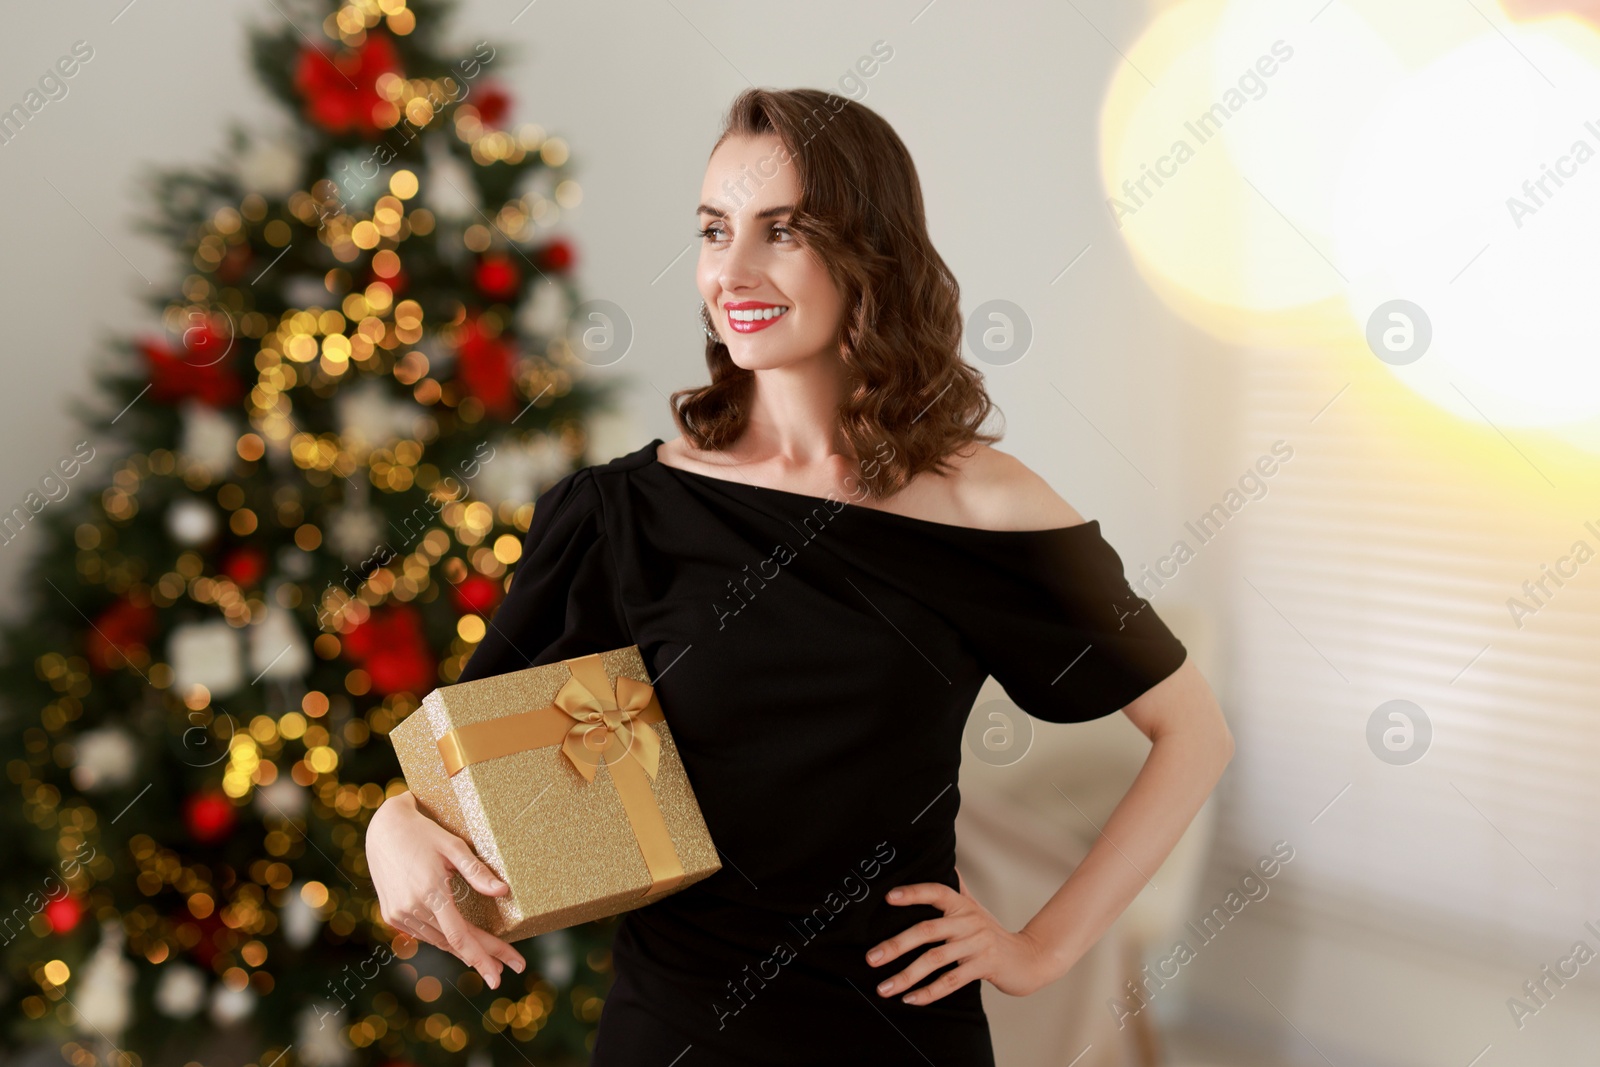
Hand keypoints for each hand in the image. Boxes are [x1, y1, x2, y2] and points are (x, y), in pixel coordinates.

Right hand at [366, 791, 524, 988]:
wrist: (383, 828)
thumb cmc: (423, 832)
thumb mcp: (453, 846)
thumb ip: (477, 872)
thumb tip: (503, 892)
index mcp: (430, 892)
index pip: (460, 936)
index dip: (482, 957)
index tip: (498, 976)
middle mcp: (411, 908)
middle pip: (453, 943)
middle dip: (481, 957)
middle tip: (506, 971)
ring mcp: (398, 914)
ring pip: (437, 940)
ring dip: (463, 951)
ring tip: (489, 960)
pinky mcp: (391, 914)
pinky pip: (423, 933)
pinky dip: (443, 940)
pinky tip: (459, 944)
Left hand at [865, 868, 1059, 1004]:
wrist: (1028, 958)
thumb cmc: (992, 933)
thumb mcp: (974, 908)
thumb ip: (957, 890)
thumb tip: (945, 861)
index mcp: (962, 905)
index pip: (936, 891)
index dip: (913, 893)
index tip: (888, 898)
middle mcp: (969, 921)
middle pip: (927, 930)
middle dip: (896, 945)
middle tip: (871, 958)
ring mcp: (977, 944)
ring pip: (936, 959)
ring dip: (906, 976)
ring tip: (883, 988)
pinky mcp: (984, 967)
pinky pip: (951, 981)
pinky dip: (929, 992)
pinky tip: (910, 999)